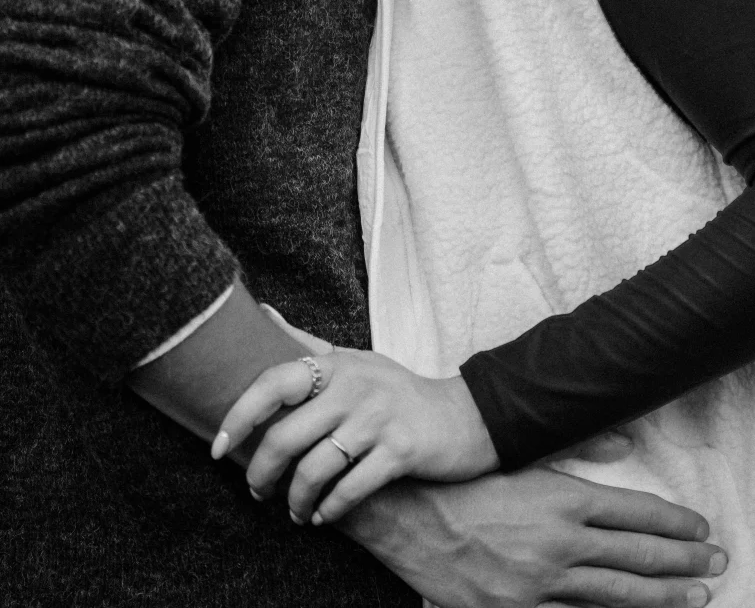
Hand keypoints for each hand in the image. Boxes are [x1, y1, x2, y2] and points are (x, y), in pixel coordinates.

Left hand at [211, 347, 499, 520]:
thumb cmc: (396, 392)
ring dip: (296, 500)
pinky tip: (323, 515)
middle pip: (287, 436)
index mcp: (337, 364)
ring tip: (295, 511)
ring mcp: (378, 419)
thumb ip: (307, 343)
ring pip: (314, 469)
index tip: (218, 448)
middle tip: (257, 491)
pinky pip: (349, 490)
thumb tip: (261, 313)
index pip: (274, 382)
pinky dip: (329, 510)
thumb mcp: (355, 360)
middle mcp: (354, 387)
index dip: (239, 415)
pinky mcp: (400, 451)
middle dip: (262, 473)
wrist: (462, 417)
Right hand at [342, 467, 725, 607]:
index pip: (636, 514)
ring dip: (661, 597)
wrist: (409, 518)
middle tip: (718, 564)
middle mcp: (559, 546)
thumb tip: (627, 441)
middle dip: (683, 563)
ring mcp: (540, 587)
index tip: (702, 530)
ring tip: (697, 597)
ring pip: (616, 596)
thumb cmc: (467, 481)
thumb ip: (578, 447)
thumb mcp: (523, 455)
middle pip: (636, 558)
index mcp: (563, 500)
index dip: (674, 524)